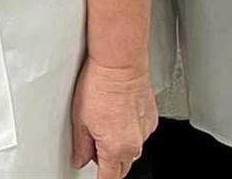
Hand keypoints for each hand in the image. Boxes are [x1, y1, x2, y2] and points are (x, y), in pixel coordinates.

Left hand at [70, 57, 155, 178]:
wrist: (120, 64)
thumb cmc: (100, 85)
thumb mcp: (80, 119)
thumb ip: (81, 146)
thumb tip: (80, 159)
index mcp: (115, 148)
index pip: (108, 178)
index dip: (100, 178)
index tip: (96, 176)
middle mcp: (134, 144)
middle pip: (121, 167)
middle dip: (108, 163)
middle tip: (94, 147)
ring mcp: (145, 131)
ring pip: (132, 151)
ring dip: (120, 146)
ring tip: (106, 124)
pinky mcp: (151, 119)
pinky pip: (140, 134)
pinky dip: (130, 131)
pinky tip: (119, 115)